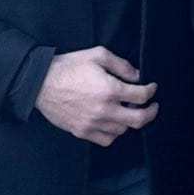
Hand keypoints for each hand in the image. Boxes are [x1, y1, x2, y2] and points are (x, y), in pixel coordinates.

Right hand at [34, 46, 157, 145]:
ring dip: (130, 121)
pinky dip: (114, 133)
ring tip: (129, 111)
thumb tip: (137, 76)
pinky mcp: (82, 131)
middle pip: (138, 119)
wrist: (40, 83)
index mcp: (109, 90)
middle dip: (151, 112)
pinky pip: (106, 139)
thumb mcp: (97, 55)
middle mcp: (104, 110)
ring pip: (123, 130)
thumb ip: (121, 65)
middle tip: (153, 106)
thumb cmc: (68, 66)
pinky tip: (113, 122)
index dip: (151, 91)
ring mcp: (92, 123)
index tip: (152, 88)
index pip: (141, 96)